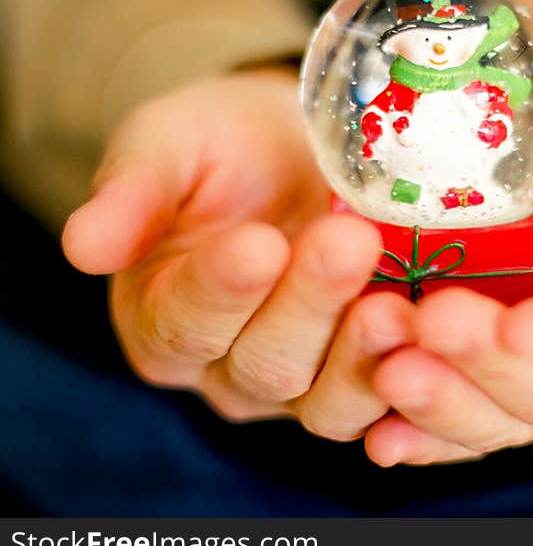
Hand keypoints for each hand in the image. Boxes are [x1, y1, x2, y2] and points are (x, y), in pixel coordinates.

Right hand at [62, 71, 411, 438]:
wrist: (297, 155)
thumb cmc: (226, 148)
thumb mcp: (169, 145)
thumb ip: (132, 191)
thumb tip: (82, 245)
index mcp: (164, 319)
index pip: (184, 321)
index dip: (221, 289)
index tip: (257, 243)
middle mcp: (226, 369)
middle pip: (264, 362)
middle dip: (309, 304)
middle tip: (349, 242)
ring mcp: (299, 384)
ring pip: (325, 399)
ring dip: (364, 355)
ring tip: (399, 303)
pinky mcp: (361, 379)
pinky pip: (387, 400)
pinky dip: (411, 379)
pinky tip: (438, 339)